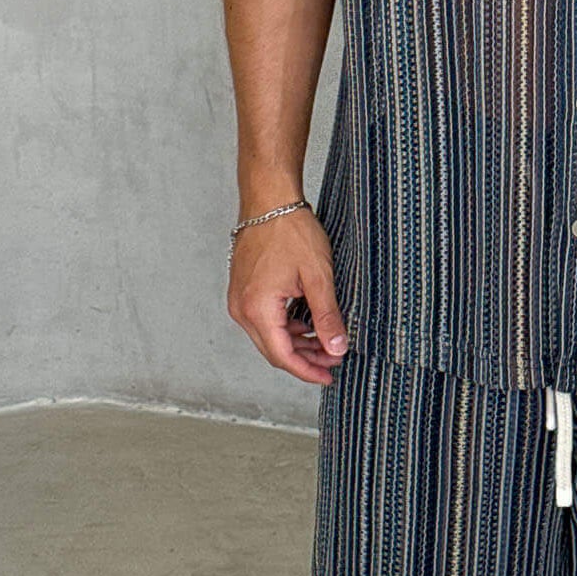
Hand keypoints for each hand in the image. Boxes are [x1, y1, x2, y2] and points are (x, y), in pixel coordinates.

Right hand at [227, 205, 349, 386]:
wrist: (269, 200)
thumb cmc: (290, 231)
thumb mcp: (318, 276)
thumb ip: (327, 316)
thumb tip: (337, 347)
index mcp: (257, 309)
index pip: (283, 356)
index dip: (308, 370)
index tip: (329, 375)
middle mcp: (242, 309)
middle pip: (274, 350)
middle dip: (306, 359)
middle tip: (334, 359)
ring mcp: (240, 300)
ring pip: (270, 336)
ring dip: (297, 343)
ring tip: (326, 342)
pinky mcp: (244, 290)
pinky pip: (264, 320)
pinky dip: (287, 327)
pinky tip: (308, 324)